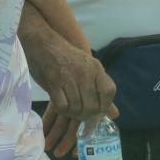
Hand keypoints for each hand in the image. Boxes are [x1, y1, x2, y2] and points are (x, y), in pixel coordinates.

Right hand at [27, 39, 119, 156]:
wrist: (44, 44)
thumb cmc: (67, 58)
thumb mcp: (88, 69)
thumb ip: (101, 91)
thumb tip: (115, 114)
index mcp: (96, 68)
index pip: (109, 92)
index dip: (104, 105)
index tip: (97, 109)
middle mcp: (85, 73)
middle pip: (92, 106)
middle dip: (86, 115)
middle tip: (81, 114)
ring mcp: (69, 77)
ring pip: (77, 108)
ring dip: (73, 113)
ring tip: (71, 110)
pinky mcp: (54, 82)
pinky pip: (62, 106)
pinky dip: (63, 110)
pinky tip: (62, 105)